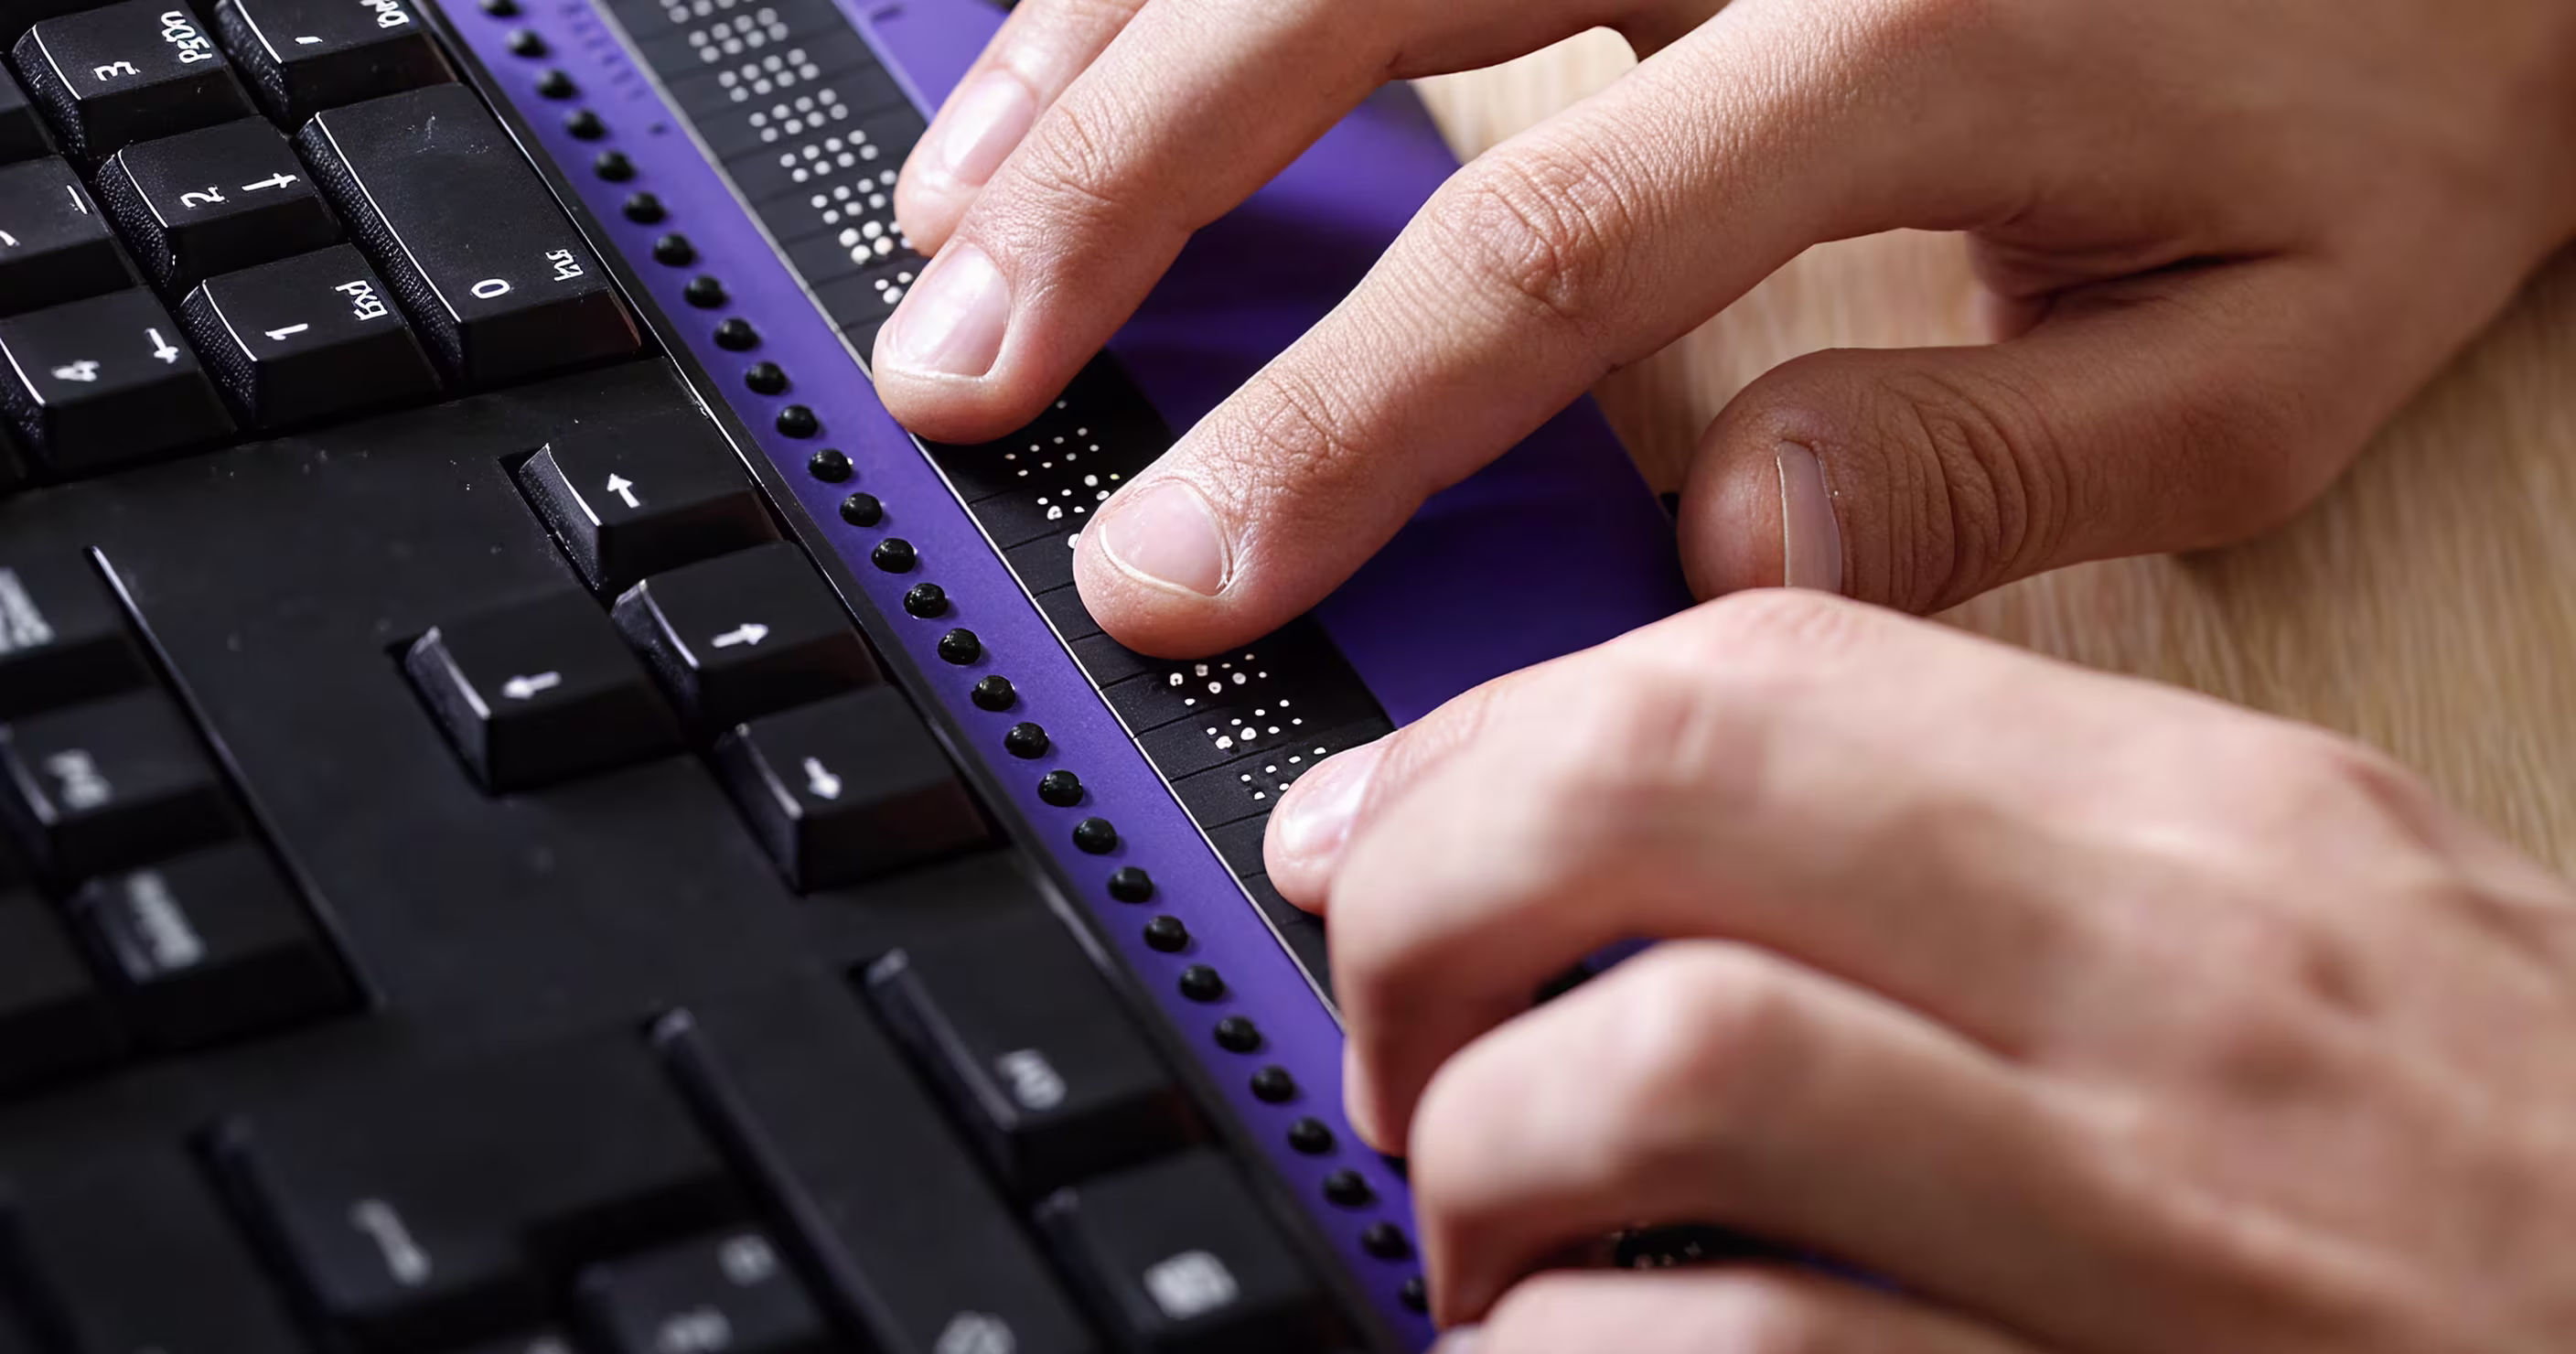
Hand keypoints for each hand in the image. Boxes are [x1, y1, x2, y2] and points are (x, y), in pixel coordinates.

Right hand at [871, 0, 2575, 657]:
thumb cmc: (2388, 85)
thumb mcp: (2279, 341)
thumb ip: (1997, 457)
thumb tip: (1731, 558)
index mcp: (1918, 34)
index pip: (1545, 248)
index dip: (1325, 421)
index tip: (1176, 565)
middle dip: (1117, 198)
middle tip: (955, 366)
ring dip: (1100, 41)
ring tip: (954, 211)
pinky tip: (1081, 27)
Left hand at [1260, 591, 2575, 1351]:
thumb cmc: (2513, 1196)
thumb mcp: (2309, 954)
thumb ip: (2005, 868)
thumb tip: (1662, 845)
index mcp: (2216, 836)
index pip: (1754, 665)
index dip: (1488, 745)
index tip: (1380, 834)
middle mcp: (2176, 996)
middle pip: (1655, 798)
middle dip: (1427, 900)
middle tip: (1389, 1031)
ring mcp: (2153, 1237)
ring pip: (1658, 1066)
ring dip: (1482, 1154)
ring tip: (1482, 1233)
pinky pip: (1735, 1353)